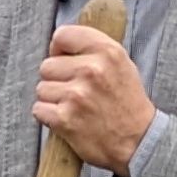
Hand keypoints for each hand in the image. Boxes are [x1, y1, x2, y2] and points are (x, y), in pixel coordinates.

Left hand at [35, 21, 155, 175]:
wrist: (138, 141)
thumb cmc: (127, 103)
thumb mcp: (122, 65)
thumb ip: (94, 49)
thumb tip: (61, 42)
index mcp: (108, 52)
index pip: (63, 35)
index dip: (59, 48)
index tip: (64, 59)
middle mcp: (92, 70)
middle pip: (47, 65)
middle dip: (56, 79)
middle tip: (75, 91)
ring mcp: (76, 95)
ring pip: (41, 88)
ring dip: (52, 99)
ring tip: (74, 107)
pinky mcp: (64, 118)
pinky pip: (38, 109)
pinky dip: (48, 116)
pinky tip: (67, 119)